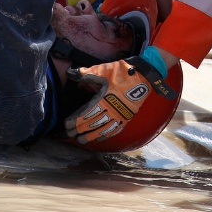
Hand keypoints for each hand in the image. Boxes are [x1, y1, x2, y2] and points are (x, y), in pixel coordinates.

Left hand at [63, 53, 177, 143]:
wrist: (144, 75)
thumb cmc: (122, 72)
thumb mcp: (103, 70)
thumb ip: (86, 73)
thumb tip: (70, 73)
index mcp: (104, 99)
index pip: (87, 113)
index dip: (76, 120)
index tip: (67, 125)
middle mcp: (112, 110)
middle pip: (93, 123)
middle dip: (80, 129)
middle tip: (70, 134)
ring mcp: (120, 115)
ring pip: (103, 129)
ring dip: (91, 136)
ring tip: (82, 140)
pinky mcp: (127, 117)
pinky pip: (115, 129)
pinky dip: (106, 135)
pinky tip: (100, 138)